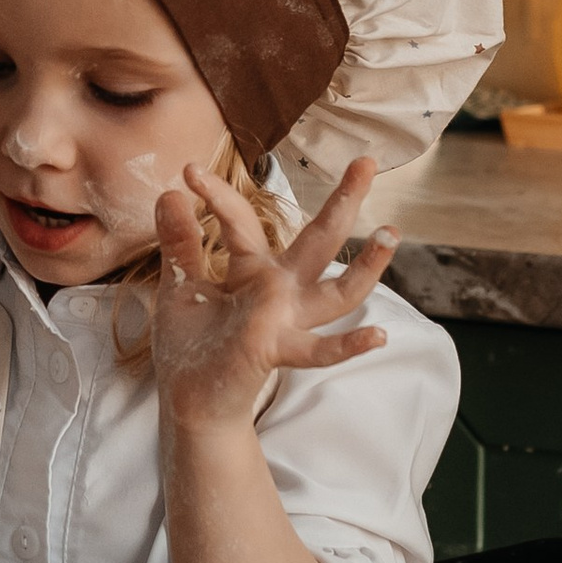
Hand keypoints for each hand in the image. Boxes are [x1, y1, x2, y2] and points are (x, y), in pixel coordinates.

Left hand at [150, 159, 391, 439]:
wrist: (190, 402)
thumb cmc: (193, 345)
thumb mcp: (181, 287)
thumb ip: (181, 243)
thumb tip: (170, 191)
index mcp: (252, 270)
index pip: (241, 221)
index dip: (217, 195)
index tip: (189, 169)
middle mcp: (279, 290)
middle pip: (319, 240)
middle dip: (343, 202)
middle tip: (366, 160)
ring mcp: (285, 320)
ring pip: (337, 293)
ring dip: (366, 267)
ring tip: (391, 232)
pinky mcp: (277, 349)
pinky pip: (318, 350)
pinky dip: (347, 346)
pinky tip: (377, 335)